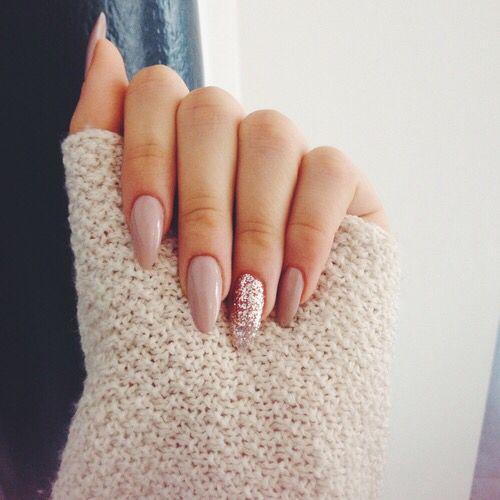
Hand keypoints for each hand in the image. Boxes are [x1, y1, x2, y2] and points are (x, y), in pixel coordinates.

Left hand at [69, 37, 387, 346]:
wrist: (242, 400)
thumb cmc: (177, 333)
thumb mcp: (119, 249)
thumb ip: (102, 147)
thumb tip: (101, 41)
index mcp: (174, 154)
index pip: (153, 94)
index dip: (145, 159)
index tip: (146, 244)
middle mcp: (229, 145)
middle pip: (210, 111)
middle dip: (203, 212)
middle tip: (203, 295)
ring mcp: (286, 160)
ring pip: (270, 134)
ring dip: (253, 232)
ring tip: (248, 310)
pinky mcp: (341, 186)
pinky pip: (328, 170)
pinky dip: (304, 237)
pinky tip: (291, 296)